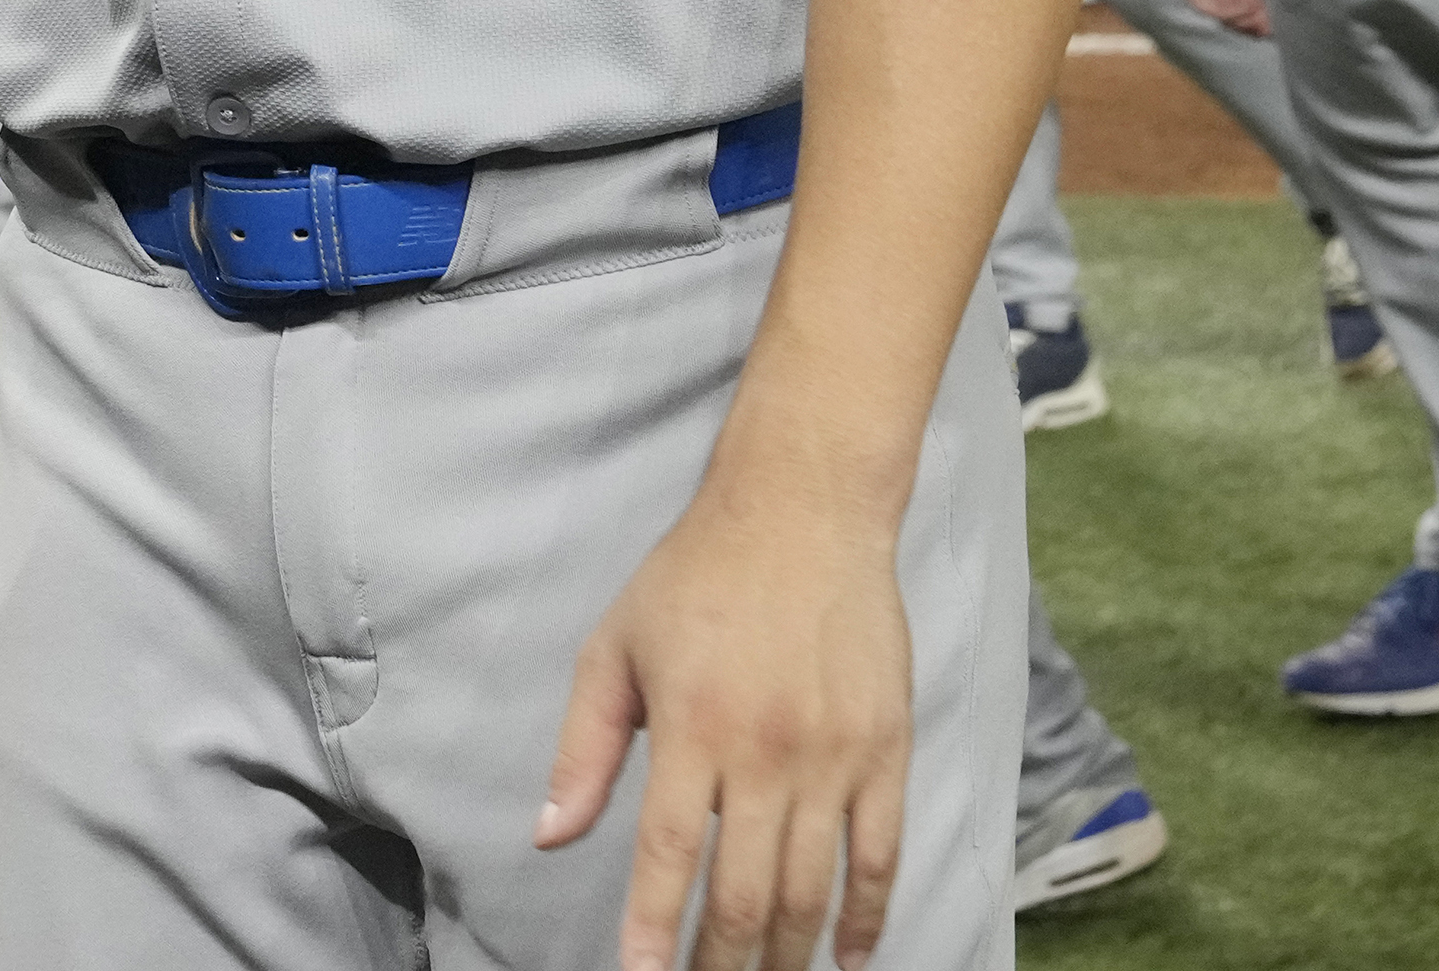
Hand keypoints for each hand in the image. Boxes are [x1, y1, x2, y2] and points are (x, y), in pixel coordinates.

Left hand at [540, 474, 913, 970]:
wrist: (804, 513)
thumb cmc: (697, 577)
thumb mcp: (614, 649)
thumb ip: (584, 750)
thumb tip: (550, 835)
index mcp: (691, 728)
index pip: (665, 855)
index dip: (651, 929)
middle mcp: (766, 752)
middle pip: (744, 891)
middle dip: (721, 960)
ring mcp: (834, 757)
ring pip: (811, 887)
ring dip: (786, 953)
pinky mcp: (887, 752)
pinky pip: (880, 854)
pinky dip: (866, 915)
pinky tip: (847, 955)